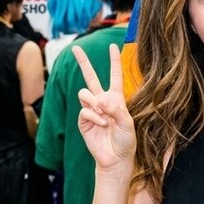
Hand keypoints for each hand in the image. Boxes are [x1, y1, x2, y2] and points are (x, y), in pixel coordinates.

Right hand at [73, 43, 135, 170]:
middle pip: (91, 77)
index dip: (114, 61)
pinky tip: (101, 124)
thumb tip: (100, 100)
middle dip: (83, 63)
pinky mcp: (83, 120)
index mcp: (116, 98)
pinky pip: (84, 111)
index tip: (113, 46)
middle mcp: (102, 101)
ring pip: (84, 93)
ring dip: (94, 102)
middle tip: (75, 48)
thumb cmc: (125, 141)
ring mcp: (91, 110)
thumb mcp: (128, 123)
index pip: (114, 76)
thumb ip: (116, 110)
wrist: (115, 158)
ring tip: (103, 114)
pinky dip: (94, 117)